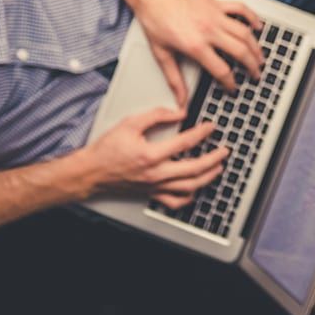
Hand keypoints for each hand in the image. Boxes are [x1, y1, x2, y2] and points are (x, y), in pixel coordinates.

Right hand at [83, 107, 228, 208]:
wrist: (91, 172)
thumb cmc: (106, 150)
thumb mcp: (129, 124)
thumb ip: (155, 116)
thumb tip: (177, 113)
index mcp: (150, 155)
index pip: (184, 143)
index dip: (201, 133)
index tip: (210, 127)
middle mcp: (155, 174)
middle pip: (194, 169)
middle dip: (214, 159)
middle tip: (224, 151)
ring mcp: (154, 187)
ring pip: (189, 187)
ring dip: (208, 177)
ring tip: (218, 168)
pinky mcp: (151, 194)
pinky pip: (175, 202)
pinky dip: (189, 196)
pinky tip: (196, 189)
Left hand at [130, 0, 264, 105]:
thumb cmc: (154, 20)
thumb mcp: (162, 54)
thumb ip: (174, 80)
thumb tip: (180, 99)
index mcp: (195, 46)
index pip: (222, 70)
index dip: (231, 83)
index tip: (233, 88)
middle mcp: (208, 30)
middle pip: (240, 52)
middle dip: (252, 67)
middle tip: (255, 75)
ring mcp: (214, 15)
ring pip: (245, 32)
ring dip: (256, 47)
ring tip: (260, 58)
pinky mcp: (216, 3)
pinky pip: (240, 9)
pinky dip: (252, 17)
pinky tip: (258, 26)